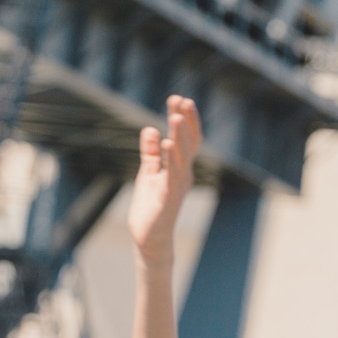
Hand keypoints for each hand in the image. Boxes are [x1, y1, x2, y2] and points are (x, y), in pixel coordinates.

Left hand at [126, 96, 199, 264]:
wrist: (149, 238)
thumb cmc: (151, 207)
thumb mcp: (148, 173)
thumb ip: (150, 153)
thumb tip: (150, 129)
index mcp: (179, 168)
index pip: (186, 139)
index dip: (184, 119)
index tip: (178, 99)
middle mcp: (184, 174)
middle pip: (189, 143)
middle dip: (186, 121)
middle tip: (181, 99)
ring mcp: (177, 186)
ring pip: (182, 156)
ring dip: (180, 136)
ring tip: (176, 116)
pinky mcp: (168, 197)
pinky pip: (171, 175)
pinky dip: (170, 158)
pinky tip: (165, 142)